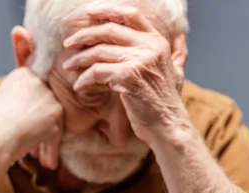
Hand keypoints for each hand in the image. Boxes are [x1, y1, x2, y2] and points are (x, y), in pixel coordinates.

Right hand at [0, 67, 63, 169]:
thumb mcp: (0, 106)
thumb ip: (17, 104)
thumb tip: (26, 116)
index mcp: (20, 75)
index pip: (34, 94)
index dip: (30, 116)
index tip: (25, 130)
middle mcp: (35, 80)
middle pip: (44, 107)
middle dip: (39, 129)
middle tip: (35, 150)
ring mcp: (47, 95)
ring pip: (51, 121)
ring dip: (46, 142)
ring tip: (41, 161)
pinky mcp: (55, 111)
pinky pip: (57, 133)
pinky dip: (52, 150)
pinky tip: (47, 163)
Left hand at [62, 5, 189, 145]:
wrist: (168, 125)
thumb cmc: (167, 102)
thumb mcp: (177, 71)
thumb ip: (177, 52)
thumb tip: (180, 37)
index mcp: (157, 41)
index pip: (130, 14)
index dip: (107, 11)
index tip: (88, 14)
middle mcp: (150, 46)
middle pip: (109, 30)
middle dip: (84, 35)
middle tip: (68, 44)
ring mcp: (139, 60)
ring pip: (99, 51)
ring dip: (79, 59)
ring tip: (68, 66)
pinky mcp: (127, 76)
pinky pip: (97, 72)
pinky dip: (84, 79)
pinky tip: (79, 86)